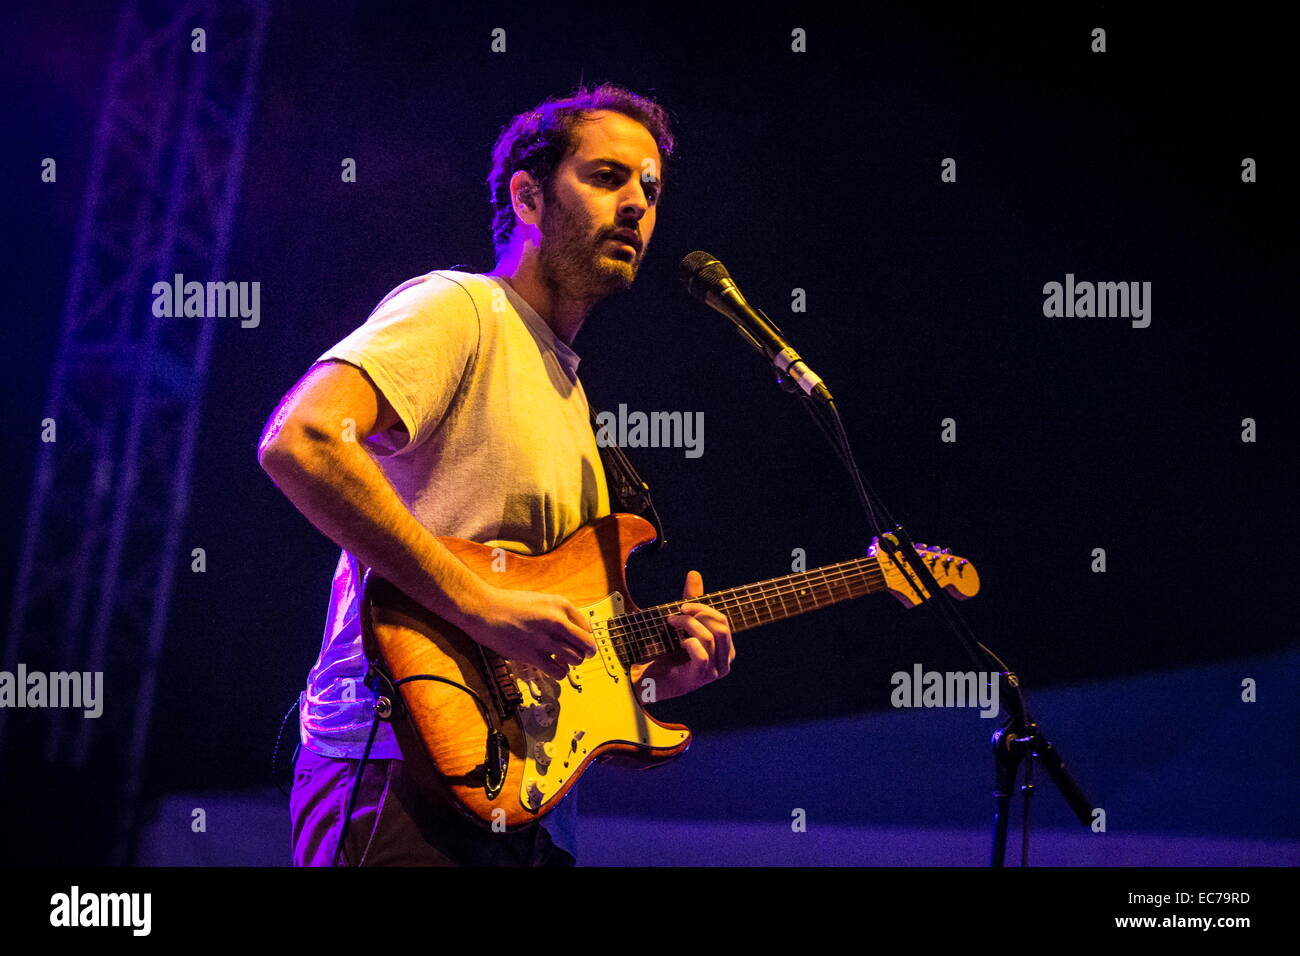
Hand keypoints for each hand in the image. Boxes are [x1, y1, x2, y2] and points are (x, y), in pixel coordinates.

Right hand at [461, 586, 596, 679]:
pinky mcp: (532, 654)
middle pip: (587, 645)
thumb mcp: (540, 600)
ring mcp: (545, 638)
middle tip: (578, 656)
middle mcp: (557, 620)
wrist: (484, 608)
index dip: (584, 638)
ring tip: (561, 661)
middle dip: (585, 653)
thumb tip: (571, 630)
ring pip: (576, 659)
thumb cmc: (508, 604)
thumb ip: (557, 613)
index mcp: (561, 604)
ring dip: (571, 664)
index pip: (587, 628)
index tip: (578, 643)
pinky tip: (551, 667)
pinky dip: (559, 673)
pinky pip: (559, 672)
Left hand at [629, 570, 733, 701]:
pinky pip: (701, 653)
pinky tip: (678, 643)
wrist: (649, 680)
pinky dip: (689, 642)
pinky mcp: (700, 677)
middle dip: (699, 613)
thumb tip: (694, 574)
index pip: (723, 621)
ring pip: (709, 637)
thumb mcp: (682, 623)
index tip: (683, 605)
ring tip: (671, 623)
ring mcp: (714, 672)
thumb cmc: (668, 653)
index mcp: (725, 649)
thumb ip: (691, 601)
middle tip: (679, 611)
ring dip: (687, 624)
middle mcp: (724, 661)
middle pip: (721, 626)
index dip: (704, 608)